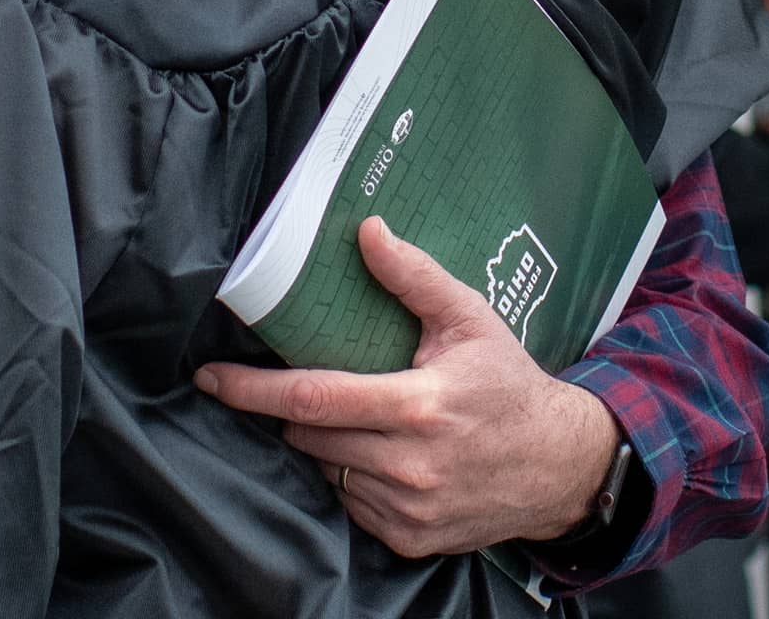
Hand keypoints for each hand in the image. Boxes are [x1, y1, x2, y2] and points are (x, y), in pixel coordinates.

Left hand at [195, 217, 621, 556]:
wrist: (559, 464)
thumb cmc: (507, 383)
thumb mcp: (469, 318)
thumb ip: (413, 276)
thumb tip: (366, 230)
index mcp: (417, 406)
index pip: (312, 398)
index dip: (251, 389)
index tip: (209, 377)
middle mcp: (408, 465)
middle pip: (308, 435)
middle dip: (296, 409)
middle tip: (323, 385)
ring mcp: (408, 508)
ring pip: (324, 471)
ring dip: (326, 444)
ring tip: (367, 420)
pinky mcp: (409, 538)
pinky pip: (350, 504)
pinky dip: (353, 477)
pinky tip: (385, 455)